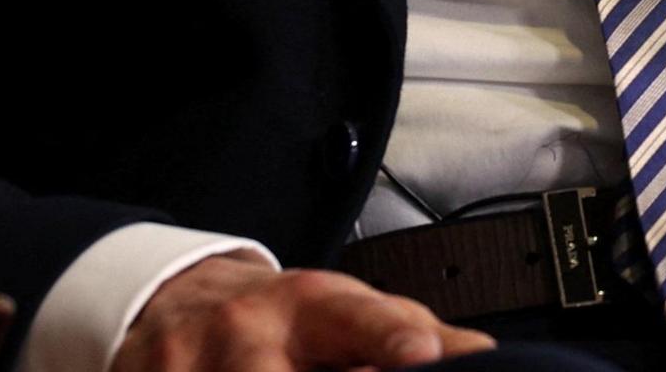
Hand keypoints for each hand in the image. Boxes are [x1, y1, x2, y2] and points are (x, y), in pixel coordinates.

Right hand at [111, 251, 494, 370]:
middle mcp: (248, 331)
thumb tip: (488, 358)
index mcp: (310, 305)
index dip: (390, 336)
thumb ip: (411, 334)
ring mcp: (192, 365)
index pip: (356, 318)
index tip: (421, 353)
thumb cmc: (283, 318)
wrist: (177, 300)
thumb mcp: (346, 312)